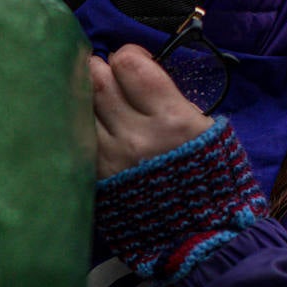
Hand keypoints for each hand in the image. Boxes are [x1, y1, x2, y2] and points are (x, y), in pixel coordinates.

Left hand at [89, 45, 215, 178]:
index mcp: (172, 119)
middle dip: (101, 69)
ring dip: (86, 94)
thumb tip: (137, 72)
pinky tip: (89, 123)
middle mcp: (137, 136)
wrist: (199, 231)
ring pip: (81, 106)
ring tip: (96, 96)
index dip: (128, 56)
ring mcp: (112, 158)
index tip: (133, 63)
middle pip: (99, 80)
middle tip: (107, 74)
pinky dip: (80, 123)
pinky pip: (77, 136)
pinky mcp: (96, 177)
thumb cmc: (208, 175)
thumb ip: (170, 97)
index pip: (129, 65)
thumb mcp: (204, 128)